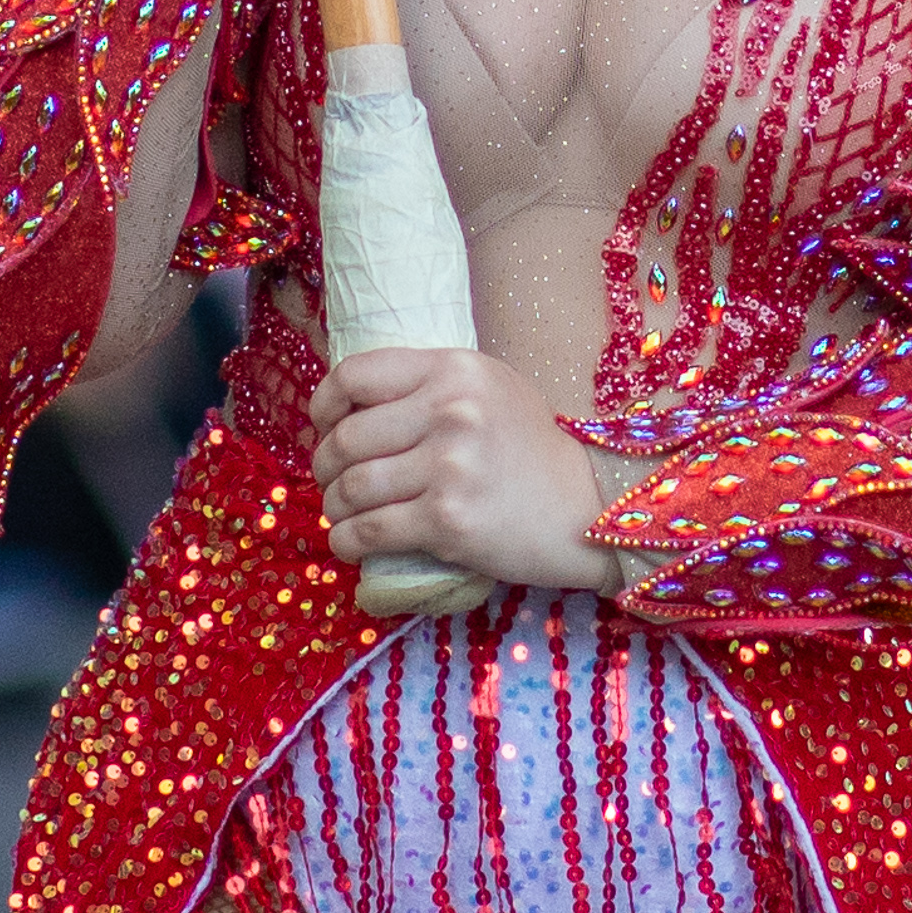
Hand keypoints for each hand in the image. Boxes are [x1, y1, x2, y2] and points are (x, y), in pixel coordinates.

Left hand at [306, 346, 613, 590]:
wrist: (587, 505)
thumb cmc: (532, 449)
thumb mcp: (490, 389)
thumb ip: (430, 387)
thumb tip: (353, 408)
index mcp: (454, 369)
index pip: (356, 374)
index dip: (325, 404)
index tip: (324, 426)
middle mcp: (449, 410)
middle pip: (346, 438)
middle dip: (325, 467)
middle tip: (332, 482)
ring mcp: (449, 466)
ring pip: (351, 488)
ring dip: (334, 507)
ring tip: (342, 514)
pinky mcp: (448, 520)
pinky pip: (369, 531)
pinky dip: (347, 541)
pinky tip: (351, 543)